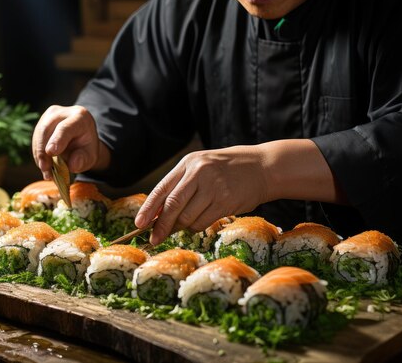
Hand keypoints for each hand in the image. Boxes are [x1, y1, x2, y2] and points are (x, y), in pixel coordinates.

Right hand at [31, 105, 108, 179]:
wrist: (80, 139)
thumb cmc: (86, 147)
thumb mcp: (90, 155)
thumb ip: (83, 160)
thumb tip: (72, 165)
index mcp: (80, 116)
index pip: (65, 127)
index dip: (57, 139)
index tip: (51, 152)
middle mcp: (62, 113)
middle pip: (47, 129)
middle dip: (43, 151)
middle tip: (45, 168)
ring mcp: (49, 116)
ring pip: (38, 135)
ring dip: (39, 156)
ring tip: (46, 172)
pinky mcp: (41, 123)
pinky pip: (35, 140)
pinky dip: (38, 155)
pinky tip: (44, 166)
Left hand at [135, 145, 270, 244]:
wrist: (261, 167)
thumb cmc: (226, 170)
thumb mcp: (200, 168)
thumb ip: (181, 186)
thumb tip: (159, 214)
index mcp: (188, 164)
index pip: (162, 189)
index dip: (149, 208)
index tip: (139, 223)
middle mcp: (199, 173)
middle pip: (172, 205)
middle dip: (161, 225)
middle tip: (154, 239)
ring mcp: (213, 187)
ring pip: (187, 217)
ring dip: (182, 227)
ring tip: (184, 225)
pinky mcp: (225, 201)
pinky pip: (203, 222)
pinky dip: (197, 227)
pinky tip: (199, 222)